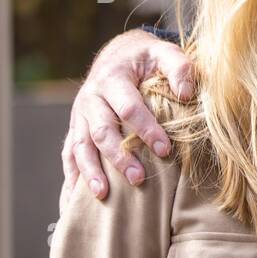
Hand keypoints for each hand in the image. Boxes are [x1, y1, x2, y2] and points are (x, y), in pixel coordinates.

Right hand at [61, 29, 192, 204]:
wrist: (118, 55)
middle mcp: (90, 99)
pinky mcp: (76, 130)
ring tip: (103, 195)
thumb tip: (187, 92)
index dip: (145, 129)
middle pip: (101, 131)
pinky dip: (71, 180)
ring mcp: (79, 117)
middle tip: (139, 179)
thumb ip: (178, 67)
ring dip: (90, 171)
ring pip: (80, 146)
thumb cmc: (147, 60)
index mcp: (112, 79)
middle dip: (119, 156)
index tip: (165, 150)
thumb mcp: (164, 53)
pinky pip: (69, 156)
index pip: (128, 108)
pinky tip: (73, 204)